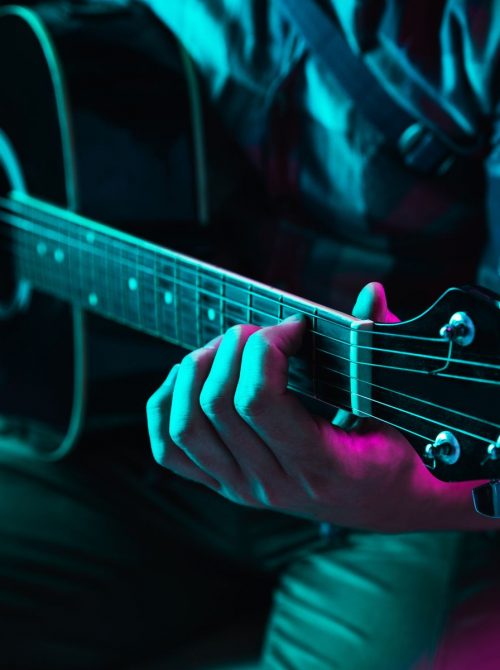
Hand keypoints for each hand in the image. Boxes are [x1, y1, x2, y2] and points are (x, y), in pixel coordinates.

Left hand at [146, 283, 473, 531]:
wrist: (383, 504)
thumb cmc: (393, 453)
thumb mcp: (397, 405)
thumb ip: (378, 348)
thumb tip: (370, 292)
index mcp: (322, 467)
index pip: (259, 402)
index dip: (267, 348)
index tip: (294, 327)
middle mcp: (273, 484)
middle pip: (217, 405)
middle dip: (234, 349)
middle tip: (262, 330)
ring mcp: (241, 488)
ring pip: (186, 425)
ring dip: (196, 371)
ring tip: (228, 348)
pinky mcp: (222, 484)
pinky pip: (169, 449)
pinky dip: (167, 404)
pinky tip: (192, 376)